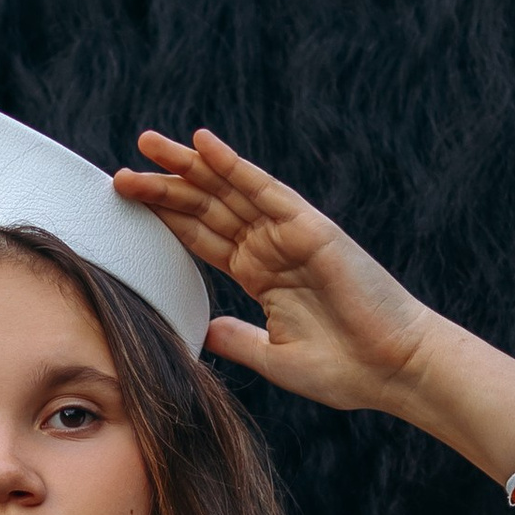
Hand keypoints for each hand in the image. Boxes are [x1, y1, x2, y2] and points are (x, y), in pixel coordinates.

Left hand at [113, 130, 432, 412]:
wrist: (394, 370)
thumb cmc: (345, 370)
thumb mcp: (274, 358)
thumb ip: (237, 339)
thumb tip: (201, 332)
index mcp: (262, 276)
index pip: (203, 239)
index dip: (165, 221)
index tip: (127, 207)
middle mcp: (272, 249)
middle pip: (207, 209)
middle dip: (164, 189)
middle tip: (120, 173)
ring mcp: (290, 235)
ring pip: (228, 191)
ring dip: (188, 167)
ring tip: (147, 144)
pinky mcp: (311, 229)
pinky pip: (264, 190)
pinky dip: (233, 165)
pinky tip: (203, 145)